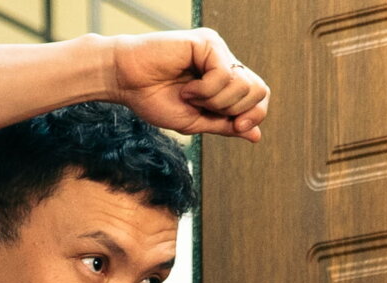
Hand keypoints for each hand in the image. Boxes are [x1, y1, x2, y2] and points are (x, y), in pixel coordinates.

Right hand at [107, 29, 269, 142]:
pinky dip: (205, 89)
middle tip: (204, 108)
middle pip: (259, 90)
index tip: (239, 126)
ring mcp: (217, 51)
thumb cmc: (153, 99)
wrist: (126, 82)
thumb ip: (225, 126)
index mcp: (224, 81)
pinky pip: (224, 74)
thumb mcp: (195, 122)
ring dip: (215, 100)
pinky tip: (186, 87)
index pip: (258, 96)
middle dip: (233, 109)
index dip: (256, 115)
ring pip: (244, 84)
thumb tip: (256, 136)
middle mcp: (224, 62)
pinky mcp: (207, 42)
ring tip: (189, 96)